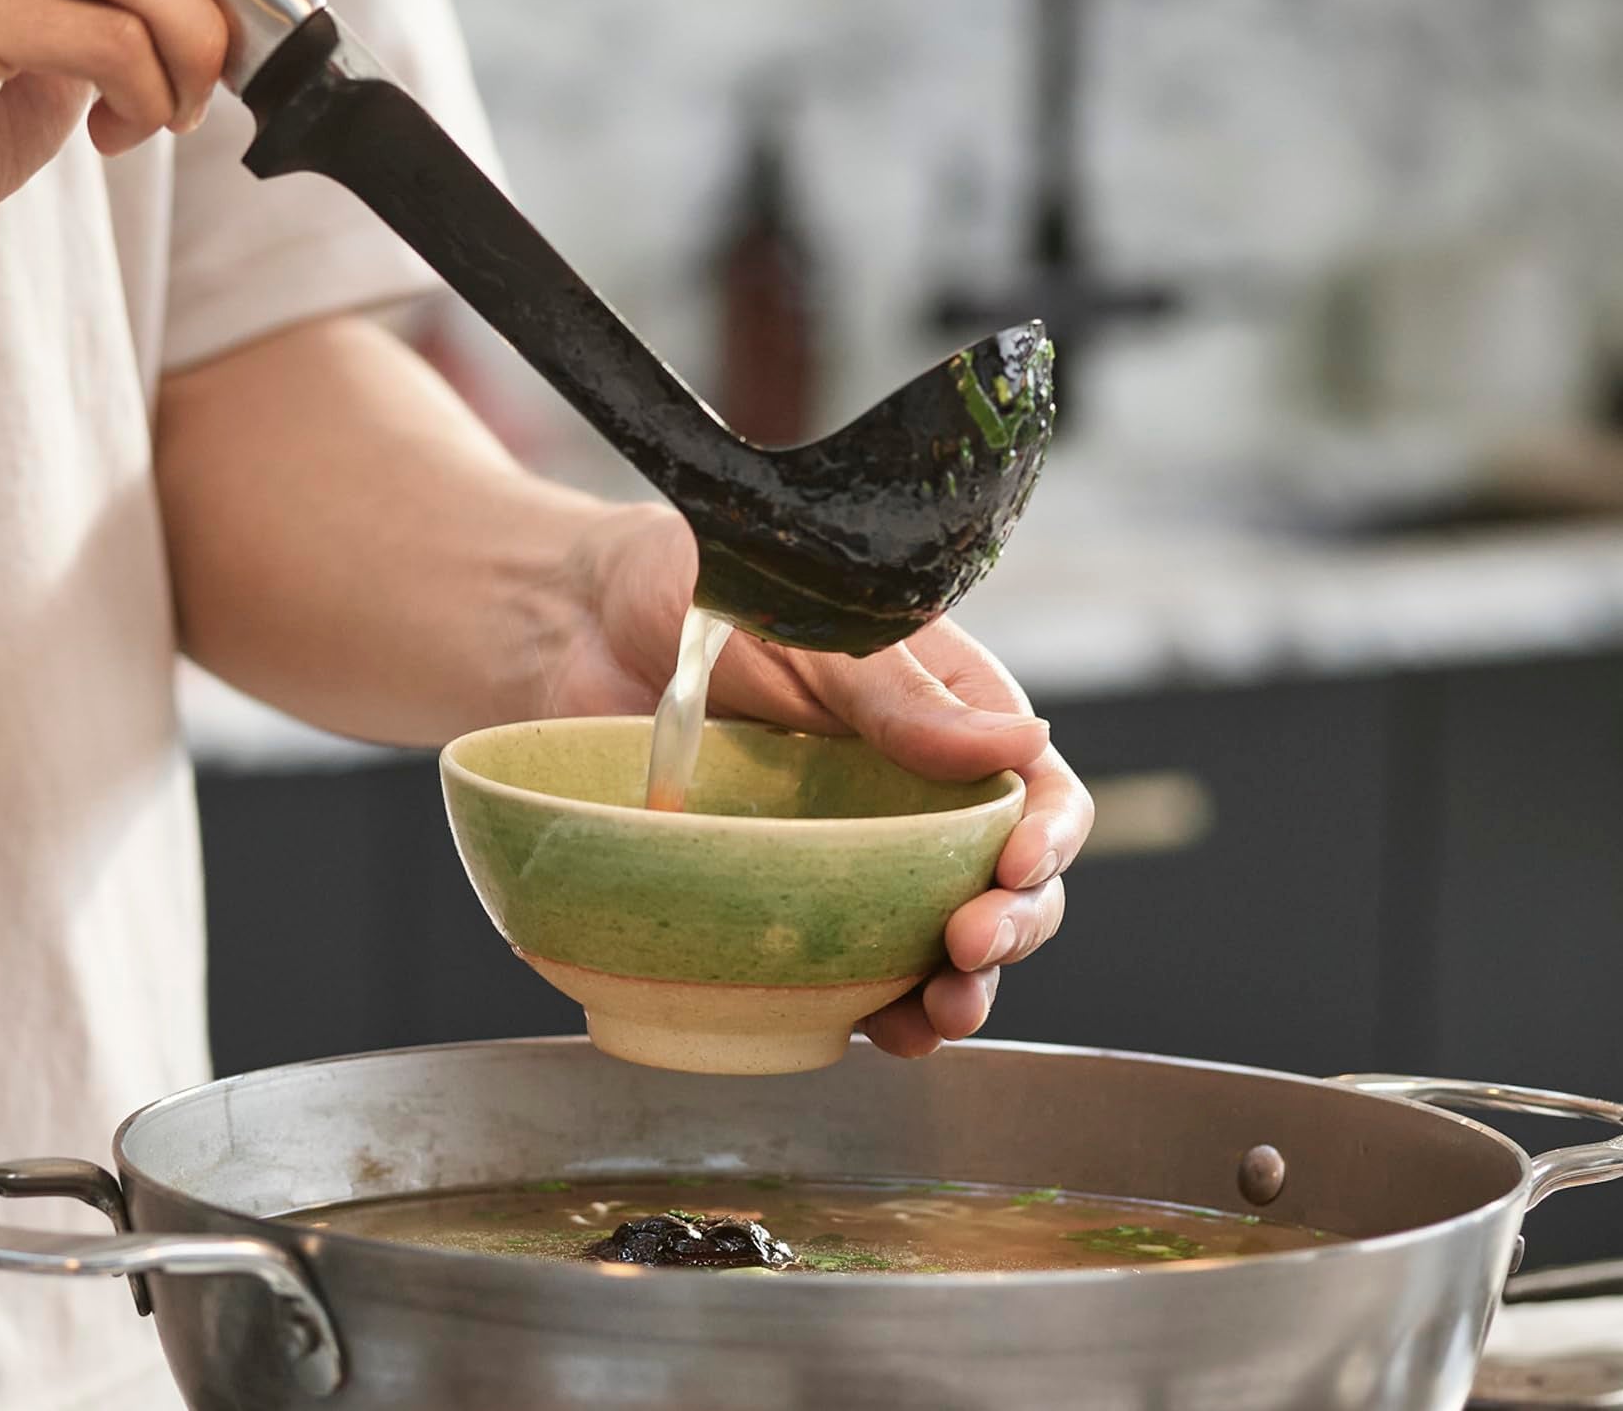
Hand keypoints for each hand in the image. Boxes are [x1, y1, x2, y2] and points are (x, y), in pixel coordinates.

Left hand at [551, 504, 1092, 1056]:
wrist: (576, 628)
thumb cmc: (705, 593)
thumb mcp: (813, 626)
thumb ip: (901, 691)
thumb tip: (1023, 742)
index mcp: (943, 713)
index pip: (1034, 787)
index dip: (1046, 836)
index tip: (1015, 866)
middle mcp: (910, 794)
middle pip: (1003, 883)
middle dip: (1010, 926)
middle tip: (969, 947)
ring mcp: (851, 855)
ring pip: (937, 943)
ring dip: (956, 991)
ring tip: (938, 1015)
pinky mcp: (786, 902)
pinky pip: (847, 970)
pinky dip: (874, 1011)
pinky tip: (880, 1030)